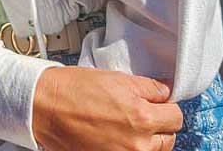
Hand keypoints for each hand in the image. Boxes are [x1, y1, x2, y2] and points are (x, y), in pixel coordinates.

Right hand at [31, 66, 182, 150]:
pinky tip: (116, 136)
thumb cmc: (76, 89)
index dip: (167, 106)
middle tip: (142, 112)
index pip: (176, 117)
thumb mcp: (117, 79)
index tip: (158, 103)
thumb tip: (165, 91)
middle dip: (159, 124)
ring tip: (127, 125)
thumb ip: (148, 87)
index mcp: (142, 118)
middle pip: (169, 139)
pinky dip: (130, 148)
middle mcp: (137, 145)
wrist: (46, 107)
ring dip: (147, 140)